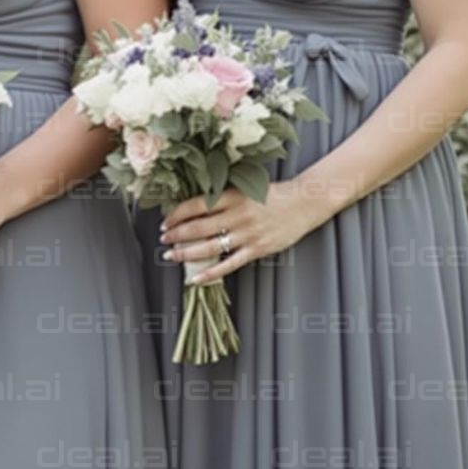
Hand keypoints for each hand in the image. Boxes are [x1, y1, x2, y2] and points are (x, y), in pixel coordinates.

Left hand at [159, 182, 323, 284]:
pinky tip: (195, 279)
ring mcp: (248, 234)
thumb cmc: (271, 195)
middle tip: (163, 239)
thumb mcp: (243, 189)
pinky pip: (229, 264)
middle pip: (198, 228)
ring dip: (186, 253)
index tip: (165, 222)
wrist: (304, 202)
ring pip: (210, 247)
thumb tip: (191, 209)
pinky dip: (211, 274)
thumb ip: (221, 198)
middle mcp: (237, 215)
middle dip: (175, 235)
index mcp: (231, 197)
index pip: (194, 206)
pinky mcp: (258, 249)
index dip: (176, 215)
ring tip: (171, 256)